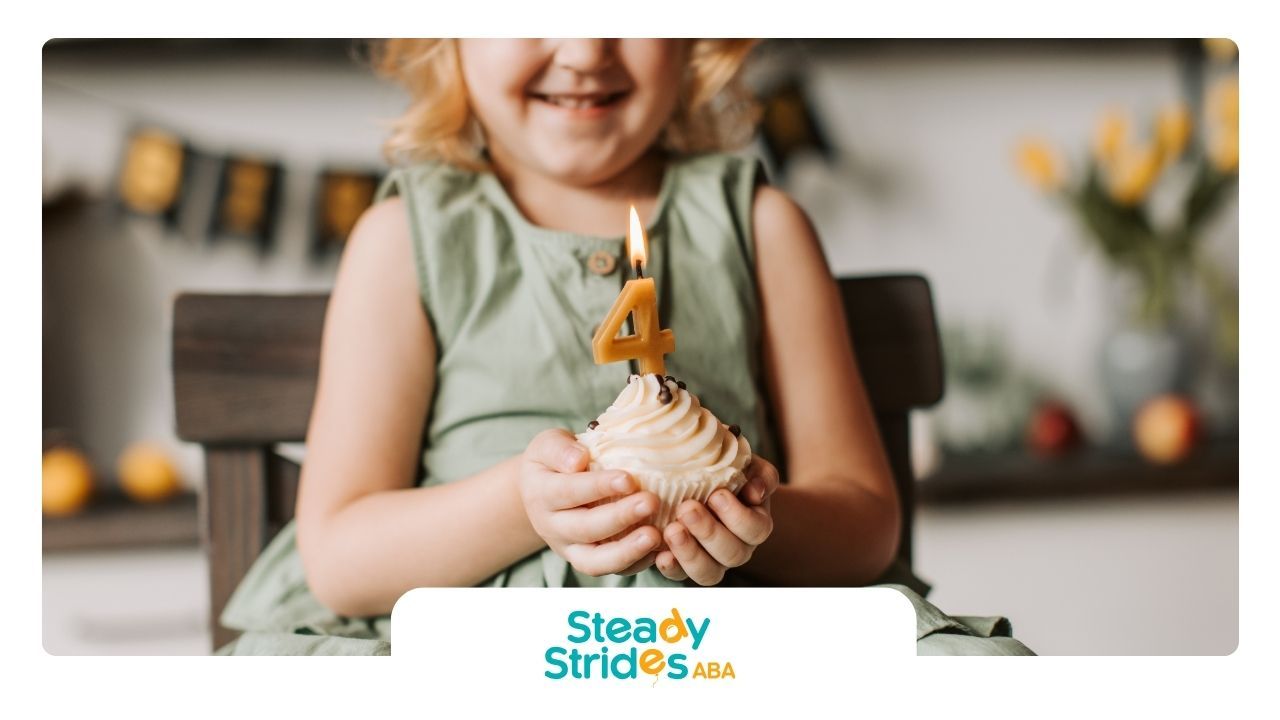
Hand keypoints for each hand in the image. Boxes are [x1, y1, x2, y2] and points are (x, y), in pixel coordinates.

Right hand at [518, 429, 661, 576]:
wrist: (541, 490)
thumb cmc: (554, 460)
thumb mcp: (547, 445)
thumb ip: (559, 449)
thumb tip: (578, 460)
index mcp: (541, 493)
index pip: (569, 492)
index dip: (598, 487)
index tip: (628, 479)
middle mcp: (552, 526)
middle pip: (584, 528)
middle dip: (619, 517)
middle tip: (651, 502)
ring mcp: (569, 548)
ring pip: (594, 561)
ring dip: (626, 551)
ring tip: (655, 536)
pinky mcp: (587, 561)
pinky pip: (611, 570)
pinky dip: (635, 563)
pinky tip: (658, 549)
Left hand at [655, 456, 780, 584]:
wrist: (700, 481)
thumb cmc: (728, 472)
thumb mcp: (747, 466)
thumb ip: (759, 474)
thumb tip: (756, 492)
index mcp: (755, 524)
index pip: (755, 529)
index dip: (737, 516)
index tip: (716, 495)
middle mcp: (738, 548)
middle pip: (732, 553)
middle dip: (708, 531)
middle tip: (686, 508)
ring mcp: (712, 561)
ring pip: (709, 572)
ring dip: (689, 553)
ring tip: (671, 530)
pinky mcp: (685, 566)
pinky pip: (681, 576)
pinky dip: (672, 567)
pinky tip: (661, 554)